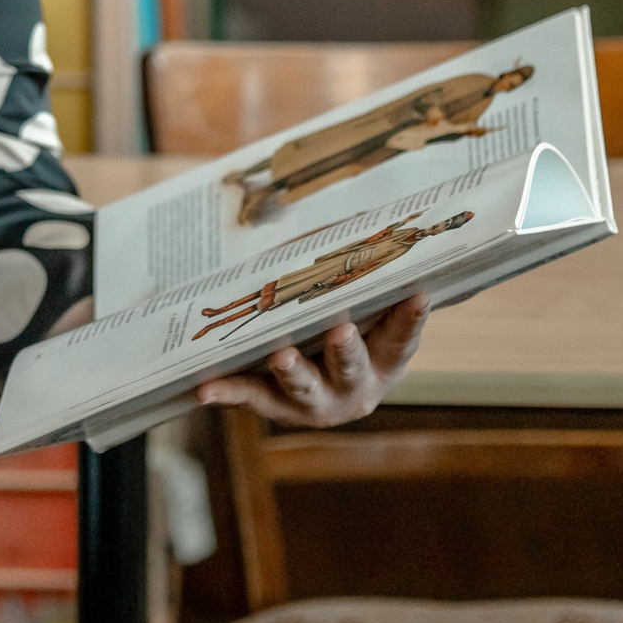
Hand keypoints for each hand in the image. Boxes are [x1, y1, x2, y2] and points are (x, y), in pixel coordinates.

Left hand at [195, 294, 428, 428]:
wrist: (324, 392)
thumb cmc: (343, 328)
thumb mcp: (360, 309)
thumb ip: (359, 274)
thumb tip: (360, 215)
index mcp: (383, 360)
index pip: (401, 339)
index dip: (410, 318)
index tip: (417, 293)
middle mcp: (356, 387)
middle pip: (351, 368)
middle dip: (345, 350)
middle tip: (339, 331)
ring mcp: (316, 403)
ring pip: (304, 388)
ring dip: (292, 371)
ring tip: (280, 356)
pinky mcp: (276, 407)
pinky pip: (251, 396)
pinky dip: (228, 391)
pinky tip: (205, 389)